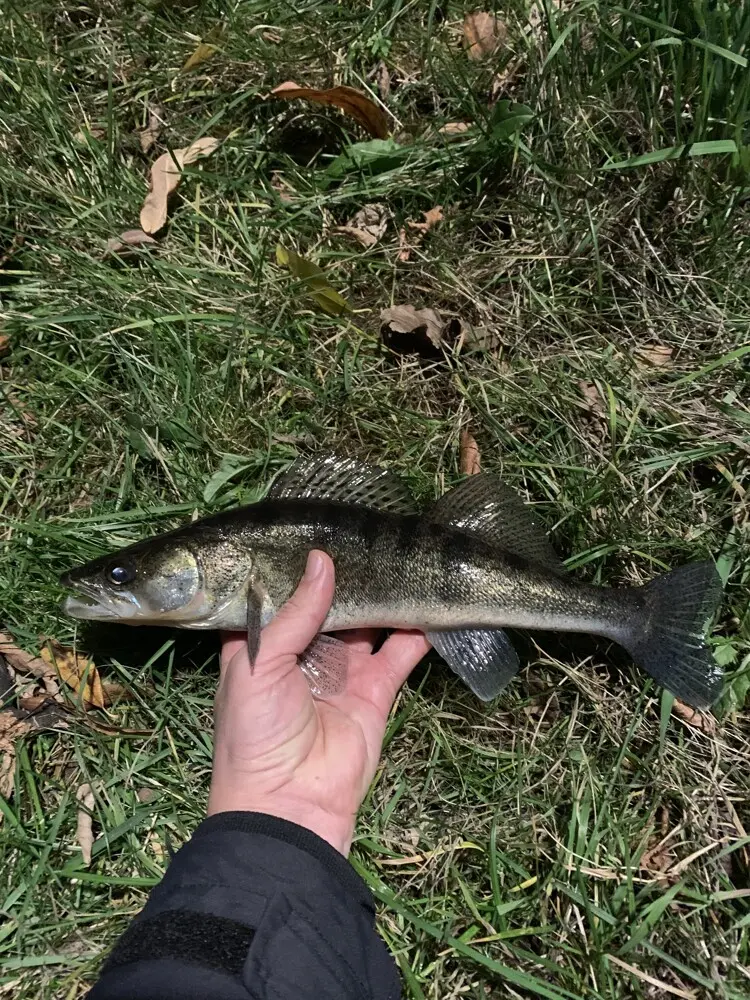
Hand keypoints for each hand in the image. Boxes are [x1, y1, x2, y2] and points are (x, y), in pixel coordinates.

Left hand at [207, 550, 430, 853]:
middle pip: (329, 604)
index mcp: (261, 644)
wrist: (289, 806)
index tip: (318, 524)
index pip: (280, 593)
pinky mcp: (375, 692)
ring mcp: (341, 672)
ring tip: (403, 557)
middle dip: (348, 575)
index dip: (296, 564)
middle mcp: (301, 653)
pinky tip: (429, 600)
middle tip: (371, 531)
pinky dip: (415, 630)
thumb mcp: (258, 665)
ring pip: (367, 623)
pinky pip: (399, 653)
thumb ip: (294, 612)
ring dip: (383, 597)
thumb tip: (323, 559)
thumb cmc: (255, 732)